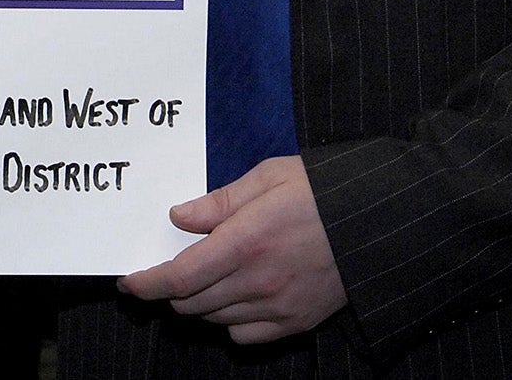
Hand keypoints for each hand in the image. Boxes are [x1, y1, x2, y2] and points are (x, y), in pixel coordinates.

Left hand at [119, 156, 344, 343]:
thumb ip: (218, 201)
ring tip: (204, 276)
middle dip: (170, 289)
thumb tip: (178, 217)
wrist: (383, 223)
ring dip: (198, 302)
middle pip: (190, 302)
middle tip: (168, 269)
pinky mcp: (297, 322)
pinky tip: (236, 296)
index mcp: (244, 241)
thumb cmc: (324, 191)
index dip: (146, 284)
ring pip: (214, 319)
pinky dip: (229, 321)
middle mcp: (257, 281)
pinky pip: (244, 335)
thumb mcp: (268, 176)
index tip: (128, 281)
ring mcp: (278, 307)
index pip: (178, 276)